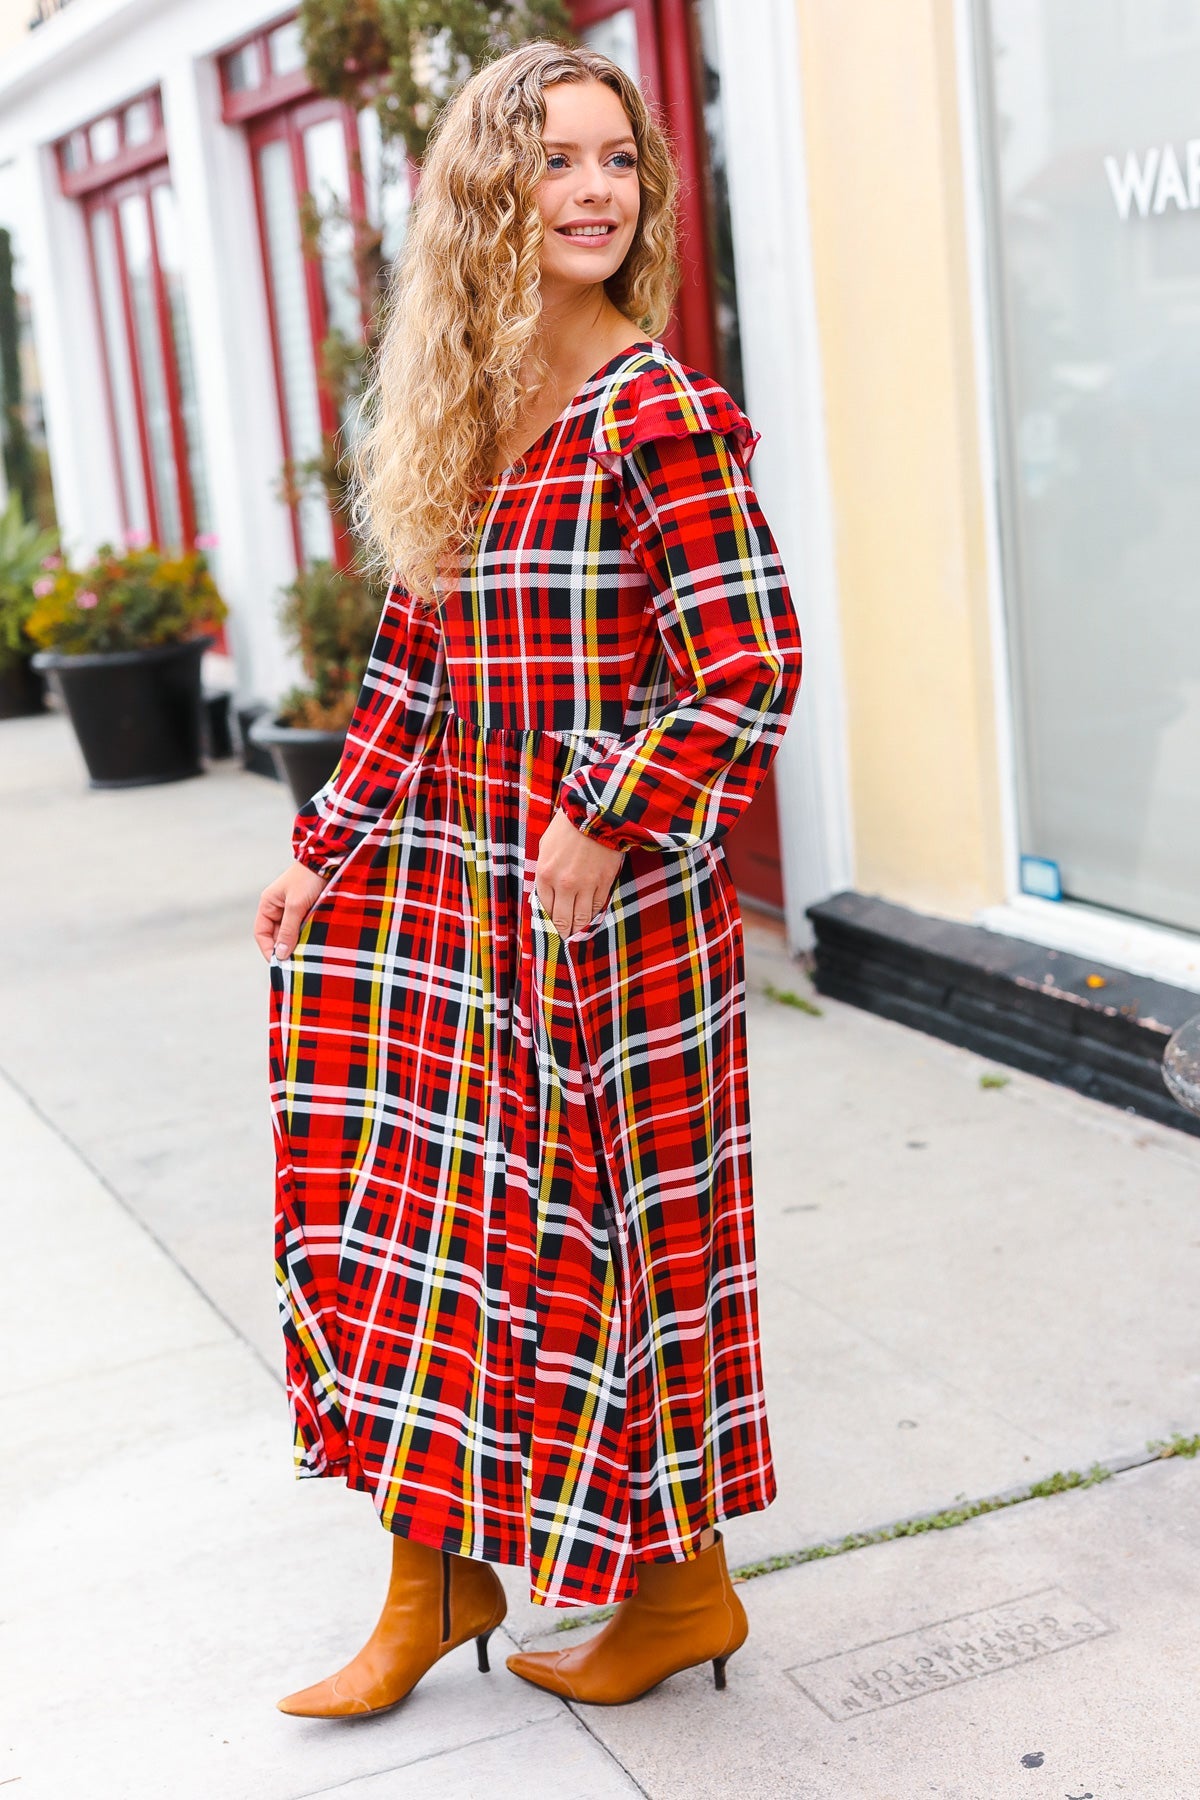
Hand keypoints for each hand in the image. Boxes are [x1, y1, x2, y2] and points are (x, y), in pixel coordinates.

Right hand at [254, 861, 329, 961]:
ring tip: (306, 956)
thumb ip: (288, 930)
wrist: (328, 861)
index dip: (268, 950)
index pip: (261, 933)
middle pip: (276, 936)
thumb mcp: (296, 905)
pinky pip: (302, 928)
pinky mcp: (306, 910)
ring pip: (290, 933)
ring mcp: (292, 910)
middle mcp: (277, 908)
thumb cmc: (308, 879)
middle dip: (285, 949)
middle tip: (296, 964)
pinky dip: (306, 937)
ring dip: (297, 944)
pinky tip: (313, 945)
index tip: (280, 964)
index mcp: (268, 904)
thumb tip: (281, 954)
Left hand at [535, 809, 624, 939]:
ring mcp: (586, 885)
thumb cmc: (568, 826)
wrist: (596, 812)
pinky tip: (589, 919)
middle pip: (562, 920)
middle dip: (561, 933)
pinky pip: (597, 907)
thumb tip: (547, 892)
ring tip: (575, 935)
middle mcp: (564, 884)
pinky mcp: (604, 883)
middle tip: (562, 940)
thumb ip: (545, 872)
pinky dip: (592, 915)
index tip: (548, 930)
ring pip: (581, 918)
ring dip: (577, 929)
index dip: (546, 922)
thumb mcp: (546, 846)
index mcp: (545, 874)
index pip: (544, 908)